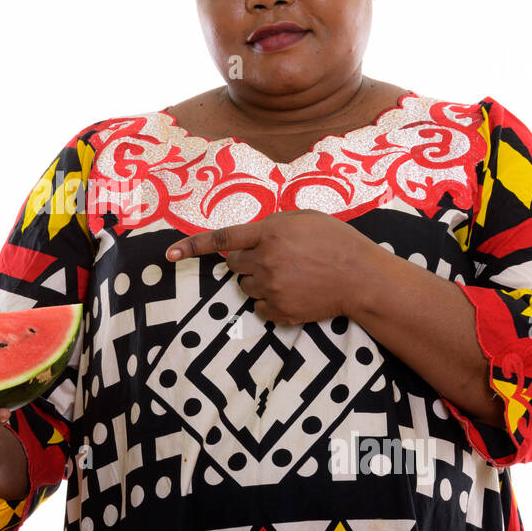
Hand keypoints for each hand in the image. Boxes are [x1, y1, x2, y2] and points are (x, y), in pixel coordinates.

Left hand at [165, 210, 379, 325]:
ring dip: (258, 280)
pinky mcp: (280, 311)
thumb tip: (250, 236)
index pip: (223, 239)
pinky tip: (292, 292)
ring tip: (290, 276)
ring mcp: (271, 289)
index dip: (193, 246)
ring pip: (245, 287)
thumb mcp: (304, 218)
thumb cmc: (337, 242)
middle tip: (274, 258)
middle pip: (233, 265)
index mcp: (270, 233)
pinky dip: (268, 302)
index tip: (169, 254)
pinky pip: (258, 308)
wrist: (362, 278)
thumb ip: (272, 225)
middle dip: (246, 260)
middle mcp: (266, 262)